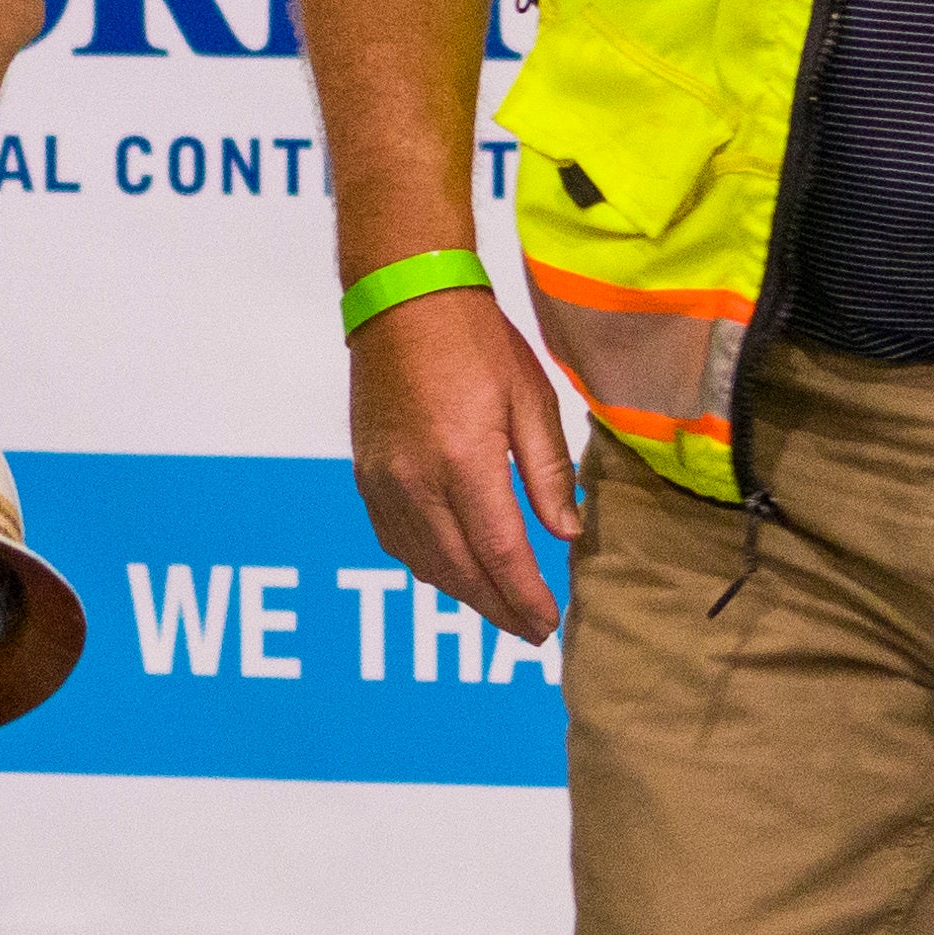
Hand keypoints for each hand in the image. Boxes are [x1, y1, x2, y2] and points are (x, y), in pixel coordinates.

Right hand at [347, 284, 581, 645]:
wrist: (403, 302)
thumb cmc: (475, 341)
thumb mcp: (530, 398)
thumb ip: (548, 472)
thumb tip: (566, 533)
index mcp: (462, 460)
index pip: (499, 553)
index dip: (525, 595)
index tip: (548, 623)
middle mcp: (415, 481)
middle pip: (460, 571)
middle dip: (499, 609)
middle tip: (532, 633)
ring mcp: (383, 483)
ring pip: (424, 564)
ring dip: (464, 595)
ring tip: (501, 611)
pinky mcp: (367, 477)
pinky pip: (396, 542)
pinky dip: (429, 567)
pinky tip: (455, 573)